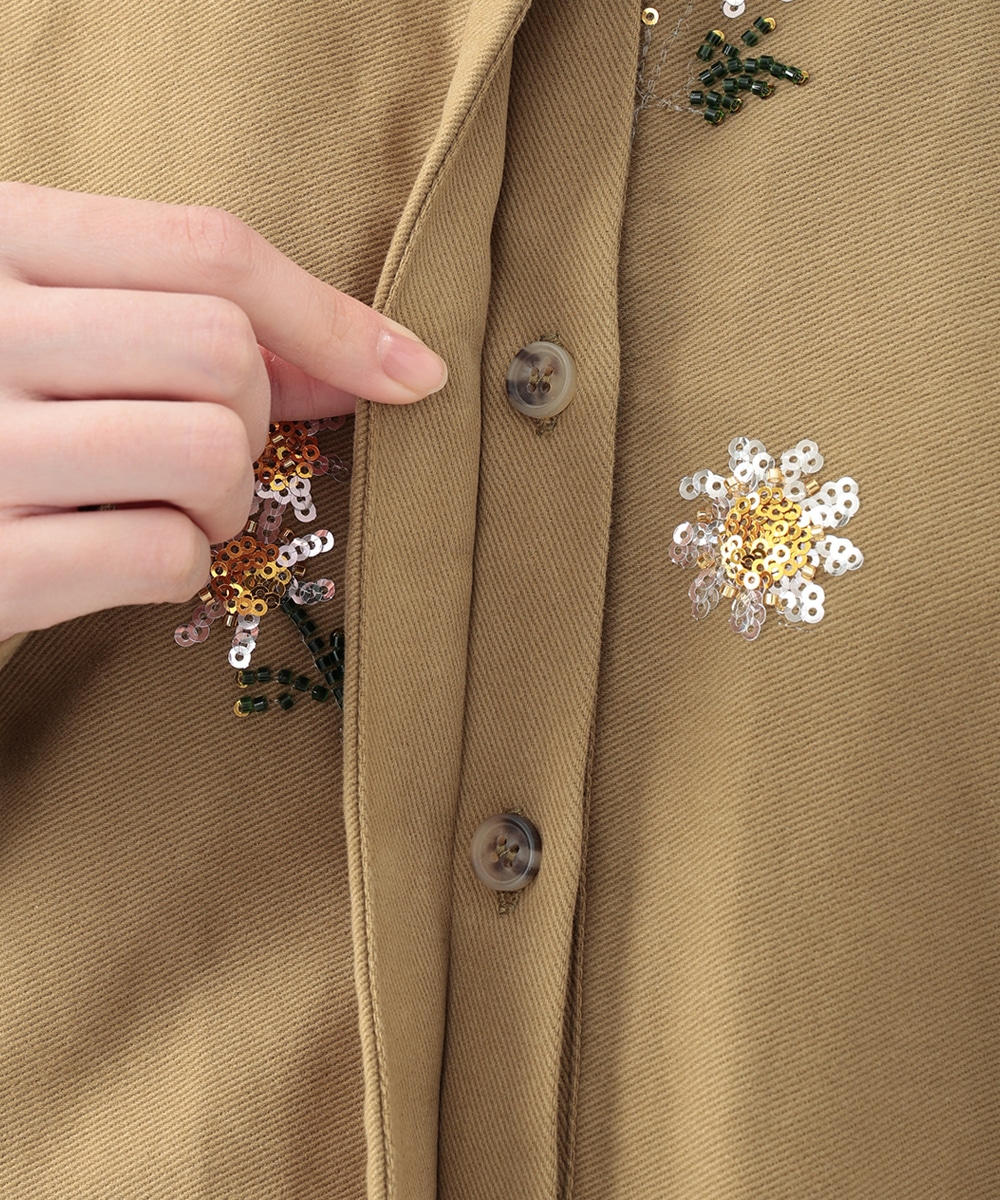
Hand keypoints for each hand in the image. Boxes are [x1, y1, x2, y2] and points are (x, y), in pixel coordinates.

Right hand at [0, 182, 446, 641]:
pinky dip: (178, 567)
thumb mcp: (67, 329)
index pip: (209, 250)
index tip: (409, 373)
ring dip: (224, 497)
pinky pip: (165, 555)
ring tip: (167, 502)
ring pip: (210, 452)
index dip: (331, 317)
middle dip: (256, 418)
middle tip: (205, 447)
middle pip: (225, 354)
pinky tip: (124, 557)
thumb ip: (195, 324)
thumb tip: (375, 363)